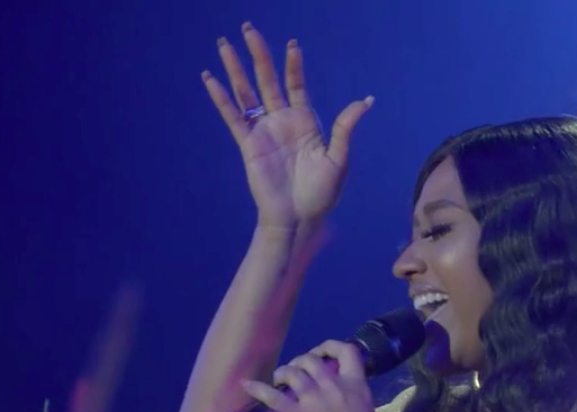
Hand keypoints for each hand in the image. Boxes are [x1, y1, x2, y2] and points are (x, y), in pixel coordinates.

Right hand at [203, 23, 373, 228]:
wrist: (299, 218)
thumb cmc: (321, 193)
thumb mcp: (339, 158)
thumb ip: (345, 128)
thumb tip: (366, 101)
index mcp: (305, 121)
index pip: (296, 84)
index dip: (293, 65)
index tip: (291, 45)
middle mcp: (282, 121)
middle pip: (267, 80)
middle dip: (258, 54)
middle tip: (248, 29)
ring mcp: (263, 131)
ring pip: (246, 93)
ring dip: (235, 69)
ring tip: (225, 45)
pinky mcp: (248, 144)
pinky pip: (233, 117)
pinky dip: (221, 98)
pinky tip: (210, 79)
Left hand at [241, 340, 391, 411]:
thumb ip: (351, 399)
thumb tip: (337, 395)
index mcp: (358, 386)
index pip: (347, 351)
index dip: (329, 347)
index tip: (320, 355)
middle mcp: (336, 387)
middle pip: (311, 360)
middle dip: (299, 362)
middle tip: (294, 374)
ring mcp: (317, 401)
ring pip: (293, 372)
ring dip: (282, 373)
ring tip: (278, 380)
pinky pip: (274, 397)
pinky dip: (258, 389)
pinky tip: (246, 385)